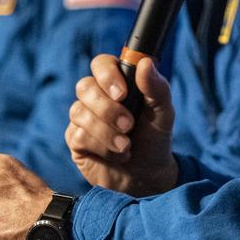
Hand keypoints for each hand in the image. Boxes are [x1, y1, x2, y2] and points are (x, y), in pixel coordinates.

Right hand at [65, 55, 178, 196]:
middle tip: (128, 125)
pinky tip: (116, 155)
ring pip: (79, 112)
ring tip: (127, 146)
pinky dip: (101, 147)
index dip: (107, 75)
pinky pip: (78, 135)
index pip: (101, 64)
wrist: (148, 176)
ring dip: (106, 132)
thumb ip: (157, 87)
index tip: (123, 94)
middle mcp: (96, 96)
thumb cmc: (154, 138)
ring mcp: (83, 118)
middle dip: (107, 108)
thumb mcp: (164, 113)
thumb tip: (145, 63)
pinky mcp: (76, 140)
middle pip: (84, 86)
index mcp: (118, 83)